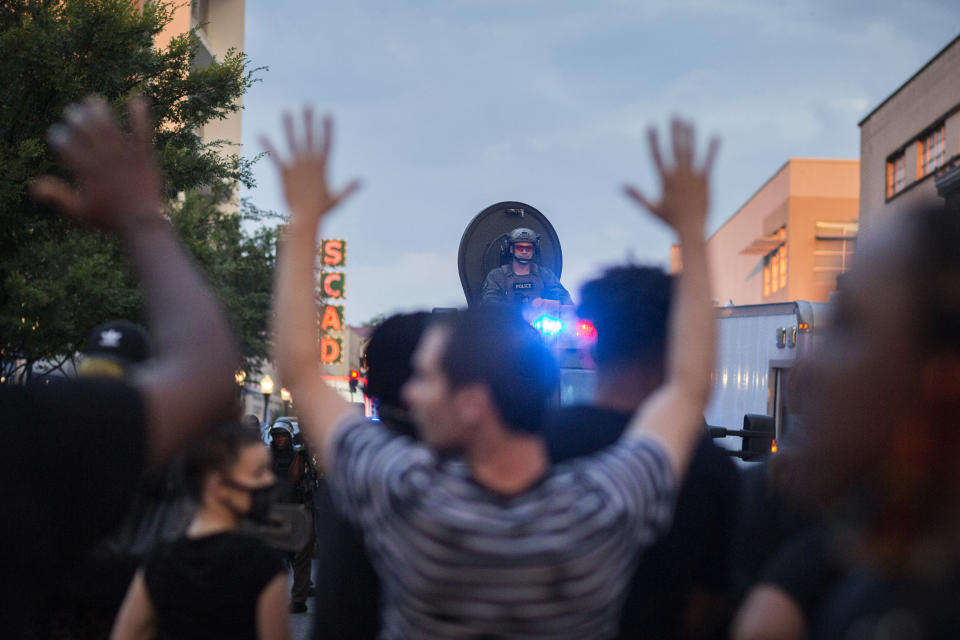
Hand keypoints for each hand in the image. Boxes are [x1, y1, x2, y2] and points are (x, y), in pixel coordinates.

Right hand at [30, 95, 165, 231]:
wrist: (142, 222)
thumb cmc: (109, 219)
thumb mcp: (79, 212)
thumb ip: (57, 197)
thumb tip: (33, 185)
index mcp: (85, 169)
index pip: (64, 143)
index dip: (57, 135)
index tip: (58, 136)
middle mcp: (103, 156)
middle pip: (84, 127)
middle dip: (75, 117)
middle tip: (73, 114)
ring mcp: (124, 153)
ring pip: (109, 124)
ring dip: (99, 109)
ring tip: (93, 101)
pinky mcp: (144, 154)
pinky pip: (142, 130)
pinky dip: (139, 114)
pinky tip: (137, 99)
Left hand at [261, 110, 359, 226]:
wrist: (305, 218)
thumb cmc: (322, 211)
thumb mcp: (338, 198)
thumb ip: (349, 188)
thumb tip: (361, 181)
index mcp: (323, 167)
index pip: (327, 143)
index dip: (328, 128)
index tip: (328, 114)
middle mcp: (310, 163)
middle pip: (309, 137)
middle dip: (309, 120)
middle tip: (308, 104)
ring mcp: (296, 167)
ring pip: (292, 142)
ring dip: (289, 126)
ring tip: (286, 111)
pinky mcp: (284, 173)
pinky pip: (275, 157)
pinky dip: (268, 145)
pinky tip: (261, 134)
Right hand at [624, 118, 717, 236]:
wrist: (691, 229)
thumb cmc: (669, 221)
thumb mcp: (650, 208)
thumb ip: (636, 195)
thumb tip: (621, 186)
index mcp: (664, 179)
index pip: (657, 155)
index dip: (653, 140)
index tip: (650, 126)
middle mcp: (678, 174)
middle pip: (675, 148)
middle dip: (674, 131)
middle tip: (674, 115)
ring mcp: (693, 176)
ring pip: (691, 151)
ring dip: (690, 135)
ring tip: (689, 121)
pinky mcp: (706, 180)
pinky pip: (709, 161)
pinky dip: (712, 148)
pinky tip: (715, 136)